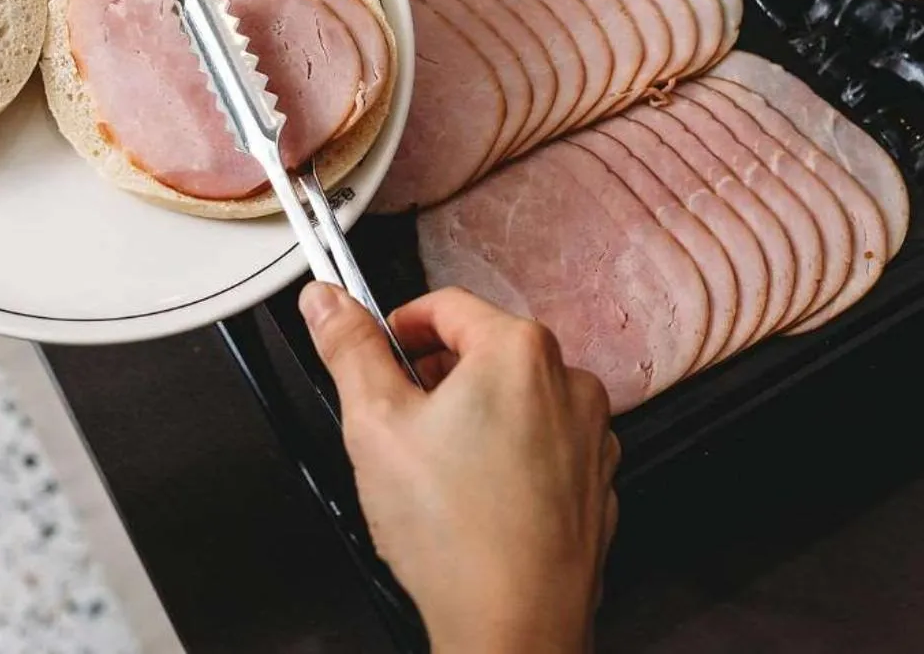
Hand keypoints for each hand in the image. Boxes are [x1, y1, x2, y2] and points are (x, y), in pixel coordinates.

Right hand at [301, 283, 618, 653]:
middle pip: (484, 352)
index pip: (445, 305)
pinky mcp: (596, 483)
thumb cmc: (455, 537)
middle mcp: (569, 384)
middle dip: (435, 378)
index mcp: (518, 352)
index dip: (398, 327)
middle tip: (399, 422)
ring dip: (474, 419)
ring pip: (515, 402)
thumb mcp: (374, 424)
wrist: (514, 625)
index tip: (376, 352)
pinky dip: (509, 458)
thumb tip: (327, 302)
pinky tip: (475, 498)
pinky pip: (543, 448)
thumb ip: (348, 348)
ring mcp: (590, 437)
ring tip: (436, 470)